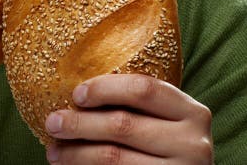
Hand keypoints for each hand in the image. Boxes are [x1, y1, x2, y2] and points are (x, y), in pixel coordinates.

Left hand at [44, 74, 212, 163]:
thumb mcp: (163, 119)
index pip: (143, 89)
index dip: (105, 88)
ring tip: (54, 152)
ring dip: (77, 154)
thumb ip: (136, 104)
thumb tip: (75, 91)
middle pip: (123, 125)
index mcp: (192, 111)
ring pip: (115, 158)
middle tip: (52, 123)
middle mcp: (193, 142)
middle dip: (80, 123)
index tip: (76, 94)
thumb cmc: (166, 144)